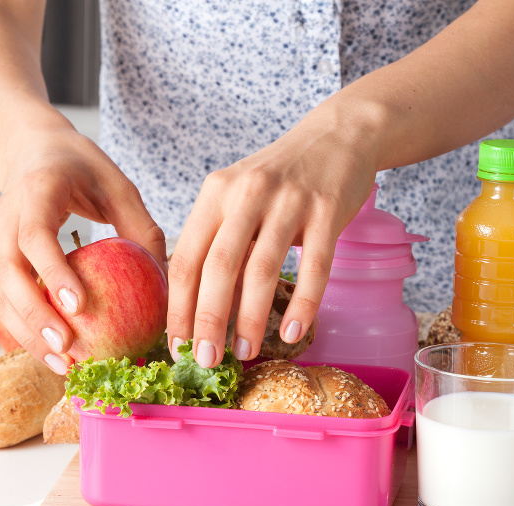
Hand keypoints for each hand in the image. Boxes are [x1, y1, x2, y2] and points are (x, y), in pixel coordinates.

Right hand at [0, 122, 165, 372]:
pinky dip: (23, 331)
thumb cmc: (82, 168)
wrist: (31, 151)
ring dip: (27, 333)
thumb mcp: (119, 185)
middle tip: (68, 348)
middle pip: (10, 273)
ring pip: (1, 294)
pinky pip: (4, 302)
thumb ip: (141, 228)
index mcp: (37, 190)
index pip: (35, 235)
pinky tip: (52, 356)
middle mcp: (7, 217)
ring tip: (62, 365)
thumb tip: (167, 282)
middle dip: (35, 315)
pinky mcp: (0, 261)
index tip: (78, 306)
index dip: (52, 272)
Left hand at [167, 98, 379, 366]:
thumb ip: (218, 243)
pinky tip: (291, 333)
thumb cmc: (279, 179)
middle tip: (206, 361)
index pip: (186, 258)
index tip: (177, 346)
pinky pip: (314, 267)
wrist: (336, 136)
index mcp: (215, 194)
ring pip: (262, 270)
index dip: (178, 307)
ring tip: (244, 353)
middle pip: (218, 267)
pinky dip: (302, 305)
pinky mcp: (327, 211)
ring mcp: (288, 202)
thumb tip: (197, 311)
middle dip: (208, 321)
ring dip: (250, 319)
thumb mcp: (237, 198)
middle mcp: (246, 194)